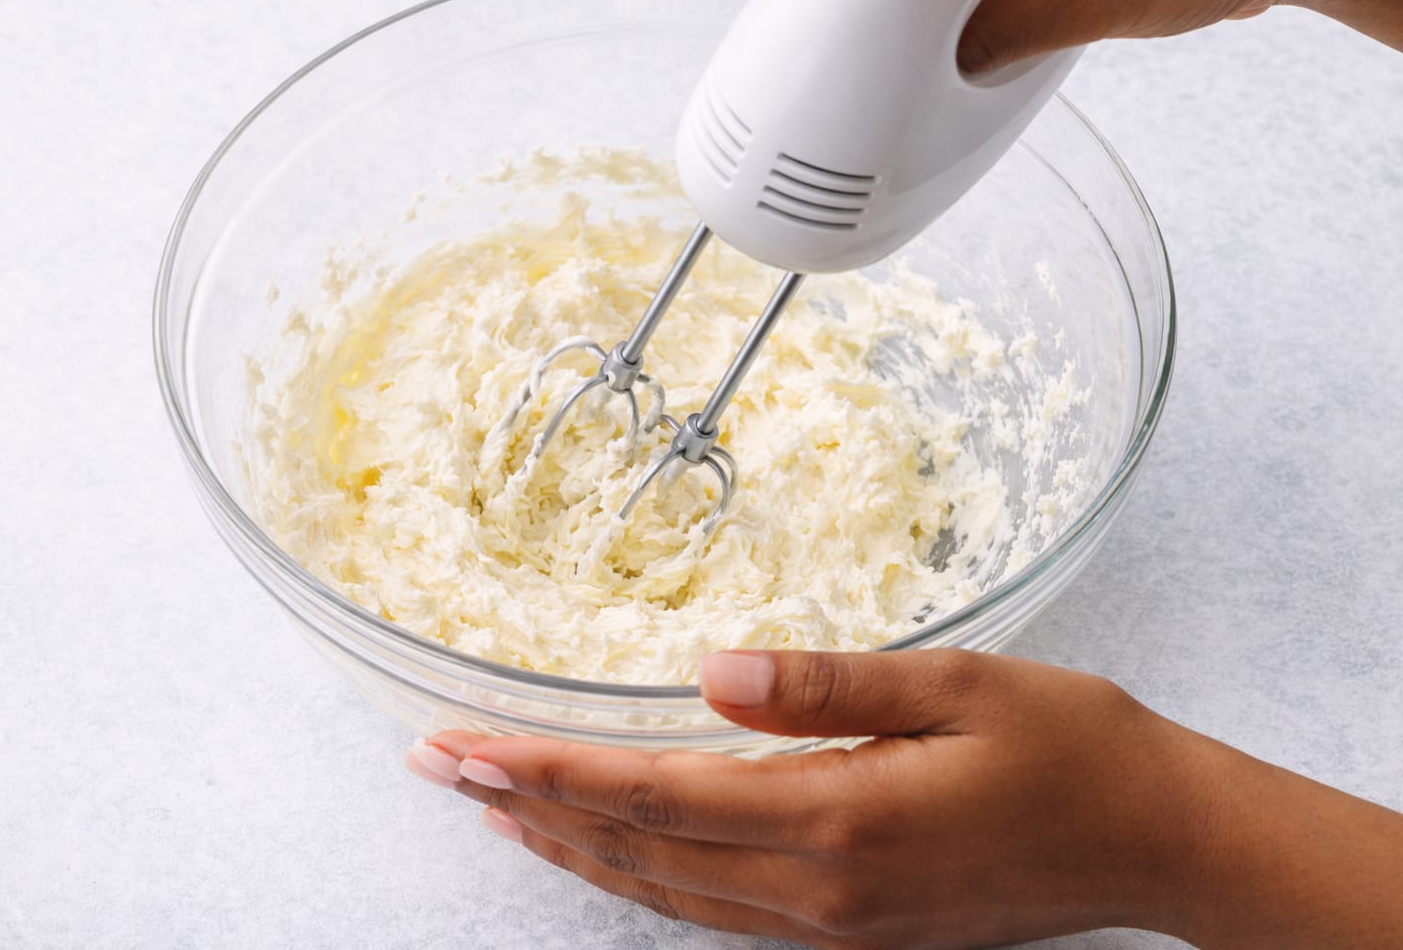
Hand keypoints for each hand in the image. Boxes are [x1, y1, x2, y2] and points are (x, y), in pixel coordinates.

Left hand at [407, 649, 1402, 948]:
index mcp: (838, 817)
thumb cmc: (1067, 749)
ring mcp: (828, 921)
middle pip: (636, 851)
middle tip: (440, 768)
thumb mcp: (957, 685)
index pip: (652, 794)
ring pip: (663, 890)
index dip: (547, 771)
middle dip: (528, 808)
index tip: (465, 748)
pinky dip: (637, 874)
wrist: (1153, 841)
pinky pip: (709, 906)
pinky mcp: (846, 927)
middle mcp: (818, 887)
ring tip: (498, 805)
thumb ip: (827, 683)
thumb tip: (713, 670)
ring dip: (571, 846)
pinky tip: (607, 848)